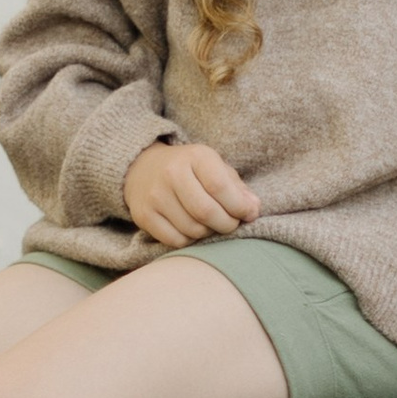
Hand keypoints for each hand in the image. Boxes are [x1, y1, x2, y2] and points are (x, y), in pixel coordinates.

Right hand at [124, 138, 259, 246]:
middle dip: (227, 225)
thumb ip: (237, 188)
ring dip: (209, 233)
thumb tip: (253, 209)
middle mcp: (172, 173)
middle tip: (231, 223)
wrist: (143, 168)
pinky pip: (176, 240)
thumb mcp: (215, 168)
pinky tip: (192, 228)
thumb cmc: (190, 170)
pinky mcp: (143, 215)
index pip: (220, 187)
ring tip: (210, 224)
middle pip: (207, 212)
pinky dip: (190, 240)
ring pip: (193, 230)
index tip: (248, 214)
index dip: (240, 207)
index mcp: (195, 156)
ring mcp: (155, 195)